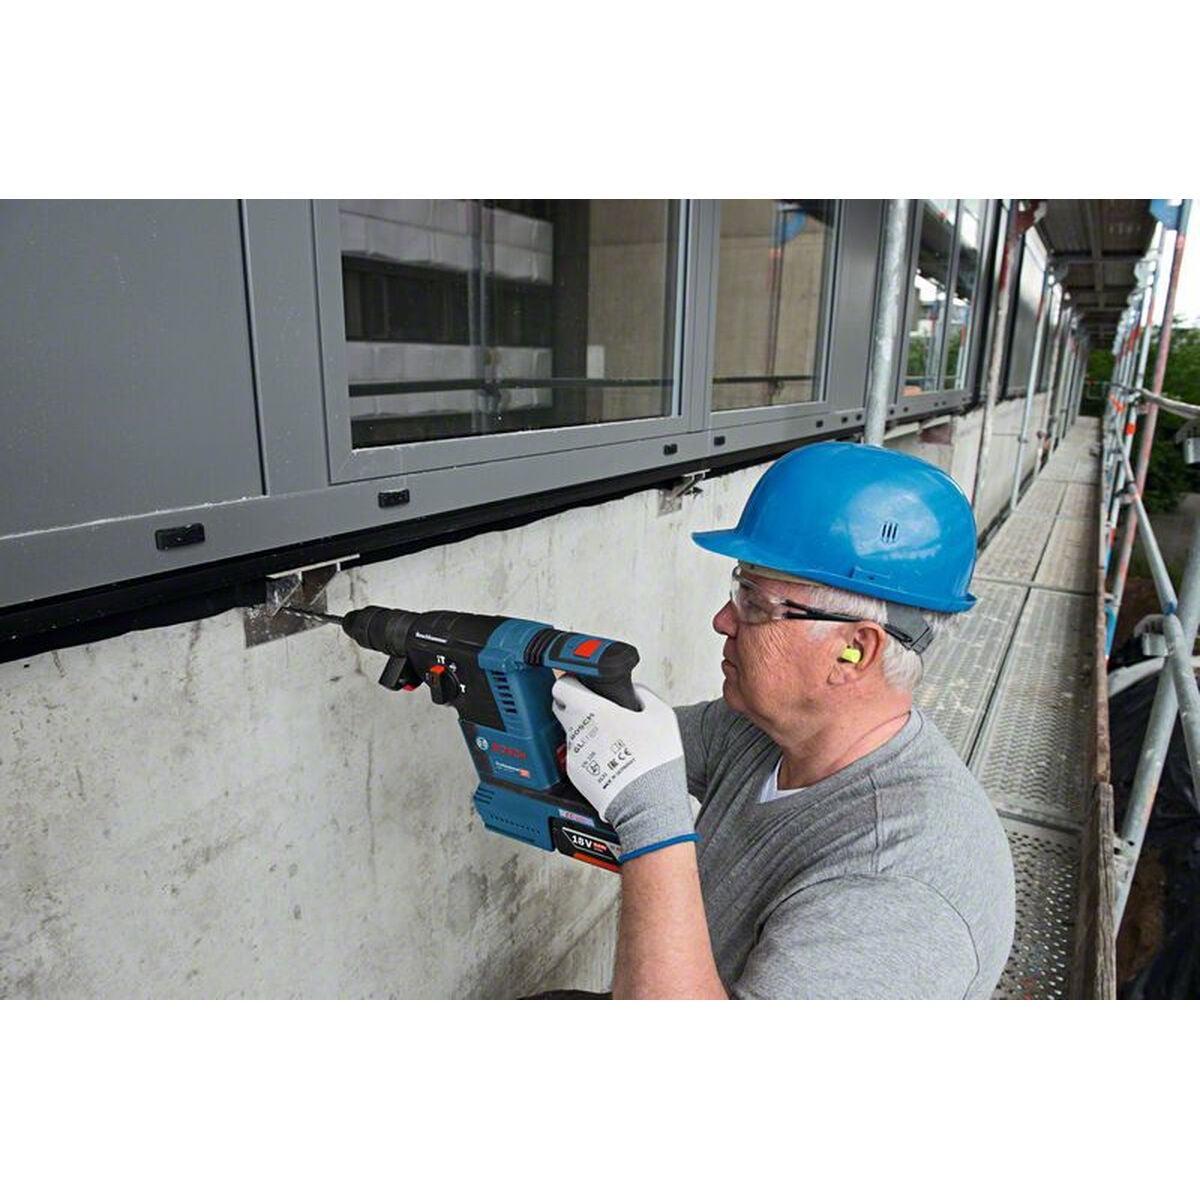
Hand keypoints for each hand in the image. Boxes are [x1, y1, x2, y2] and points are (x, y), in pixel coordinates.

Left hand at [551, 676, 695, 862]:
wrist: (648, 805)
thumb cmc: (655, 763)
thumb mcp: (662, 715)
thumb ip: (643, 694)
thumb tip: (633, 690)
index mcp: (593, 711)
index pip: (562, 686)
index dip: (572, 682)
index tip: (581, 684)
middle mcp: (577, 731)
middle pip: (563, 708)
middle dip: (576, 705)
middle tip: (598, 711)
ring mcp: (574, 754)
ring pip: (573, 734)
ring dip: (587, 733)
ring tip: (613, 742)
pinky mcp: (576, 775)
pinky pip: (579, 756)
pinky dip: (591, 755)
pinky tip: (611, 761)